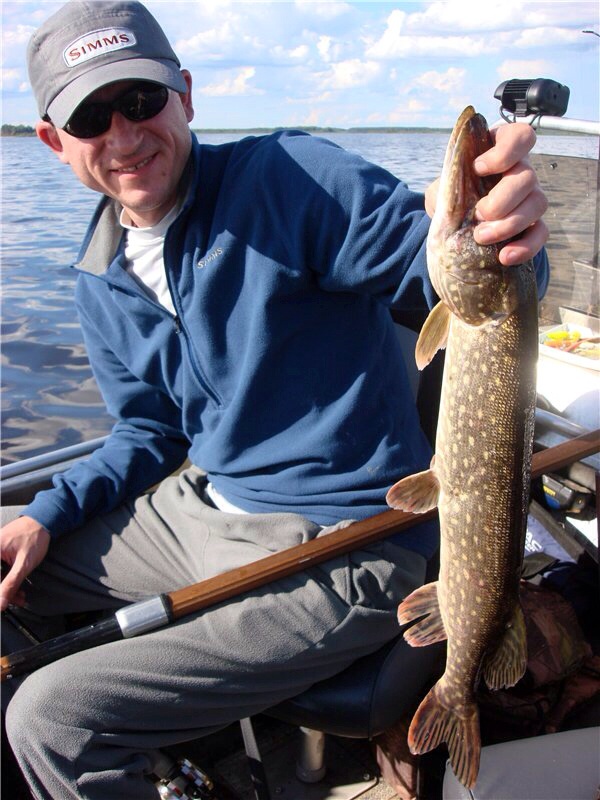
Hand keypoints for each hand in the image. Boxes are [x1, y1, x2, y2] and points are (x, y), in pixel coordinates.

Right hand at [0, 516, 49, 610]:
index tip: (3, 604)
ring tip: (21, 596)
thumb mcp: (24, 564)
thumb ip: (11, 584)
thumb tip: (0, 603)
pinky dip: (8, 580)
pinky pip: (0, 570)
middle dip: (4, 592)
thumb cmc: (34, 537)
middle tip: (17, 600)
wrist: (43, 521)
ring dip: (7, 588)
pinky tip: (18, 588)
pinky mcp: (0, 553)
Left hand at [424, 122, 547, 266]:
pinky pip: (541, 233)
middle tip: (478, 214)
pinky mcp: (533, 224)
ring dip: (509, 224)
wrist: (454, 225)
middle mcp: (520, 171)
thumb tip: (448, 196)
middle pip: (528, 177)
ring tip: (481, 237)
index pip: (520, 136)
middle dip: (502, 199)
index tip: (478, 167)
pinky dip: (525, 247)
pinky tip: (504, 257)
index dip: (505, 151)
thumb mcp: (443, 187)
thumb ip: (446, 185)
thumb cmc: (451, 196)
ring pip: (538, 203)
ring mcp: (530, 197)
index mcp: (500, 152)